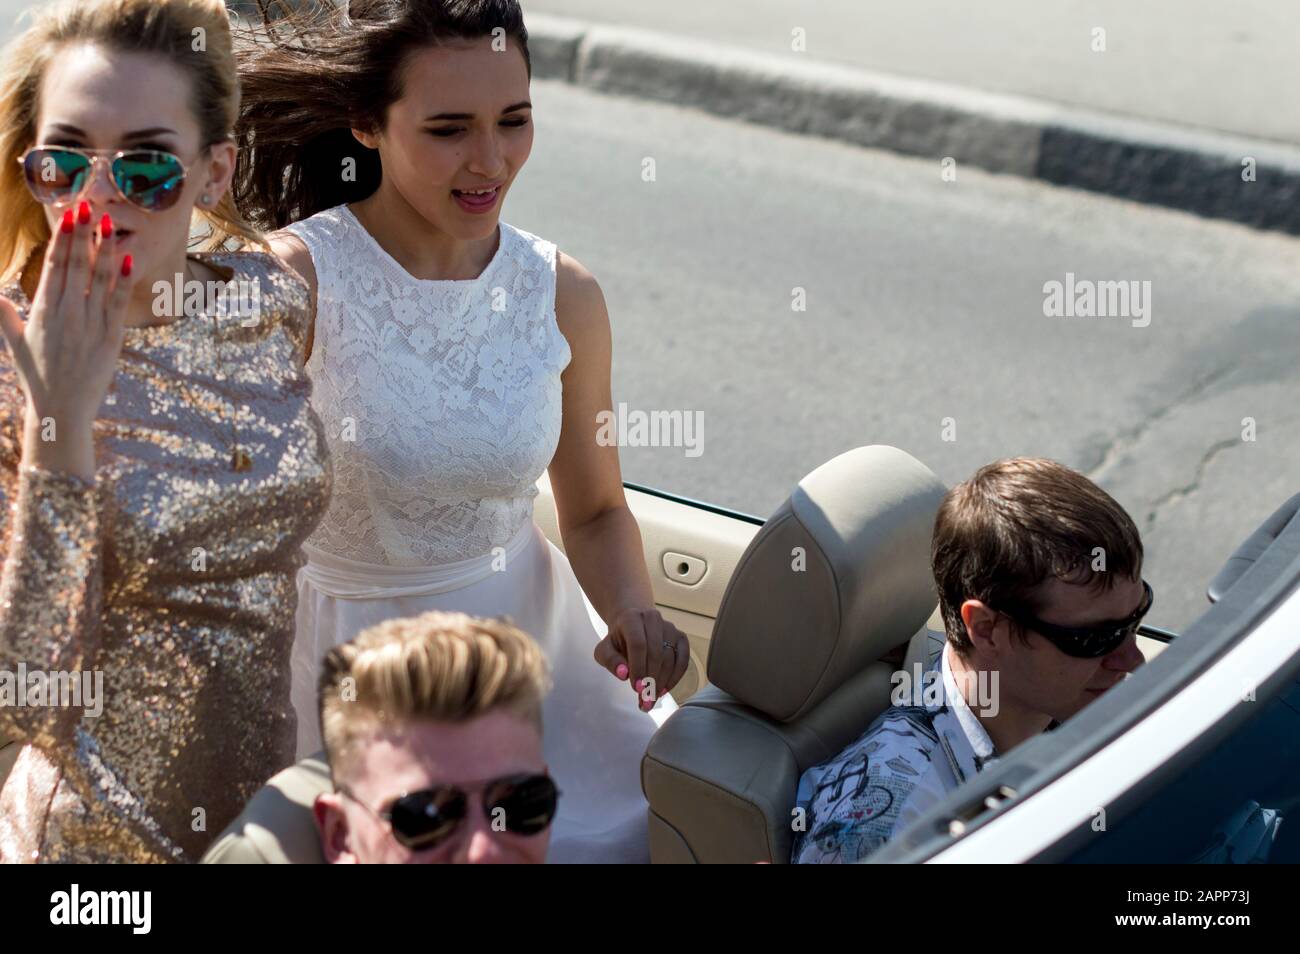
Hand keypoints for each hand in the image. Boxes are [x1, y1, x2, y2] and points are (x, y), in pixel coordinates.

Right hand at [0, 201, 134, 435]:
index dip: (61, 238)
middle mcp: (66, 313)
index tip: (68, 215)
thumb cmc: (36, 376)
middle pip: (76, 265)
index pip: (53, 266)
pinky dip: (123, 279)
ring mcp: (90, 324)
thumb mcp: (13, 342)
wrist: (60, 409)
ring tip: (110, 224)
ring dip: (105, 249)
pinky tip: (128, 258)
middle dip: (83, 234)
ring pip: (99, 279)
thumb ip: (2, 314)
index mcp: (42, 310)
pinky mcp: (111, 338)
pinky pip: (118, 303)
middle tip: (89, 206)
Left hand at [594, 606, 689, 709]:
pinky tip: (664, 690)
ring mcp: (669, 627)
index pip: (638, 643)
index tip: (637, 689)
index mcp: (631, 618)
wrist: (632, 627)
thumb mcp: (604, 651)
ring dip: (662, 682)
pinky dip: (675, 678)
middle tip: (645, 699)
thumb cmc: (617, 642)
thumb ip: (610, 661)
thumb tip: (624, 674)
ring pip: (670, 658)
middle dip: (651, 679)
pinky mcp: (680, 637)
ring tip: (652, 699)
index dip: (638, 667)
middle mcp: (653, 618)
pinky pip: (683, 660)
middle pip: (656, 652)